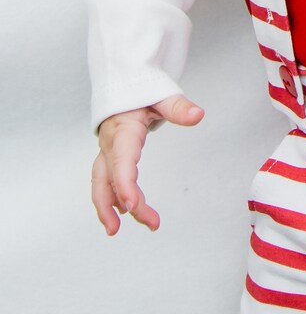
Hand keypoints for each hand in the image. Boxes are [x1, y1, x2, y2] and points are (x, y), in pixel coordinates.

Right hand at [91, 94, 203, 234]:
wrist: (123, 83)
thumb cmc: (142, 90)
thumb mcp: (162, 95)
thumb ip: (179, 107)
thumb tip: (198, 115)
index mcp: (123, 130)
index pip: (122, 162)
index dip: (125, 186)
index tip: (133, 206)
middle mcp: (110, 143)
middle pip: (110, 179)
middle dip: (120, 205)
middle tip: (148, 222)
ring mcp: (107, 151)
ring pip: (100, 182)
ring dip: (107, 207)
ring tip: (115, 229)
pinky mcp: (109, 155)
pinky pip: (105, 179)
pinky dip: (110, 197)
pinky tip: (122, 211)